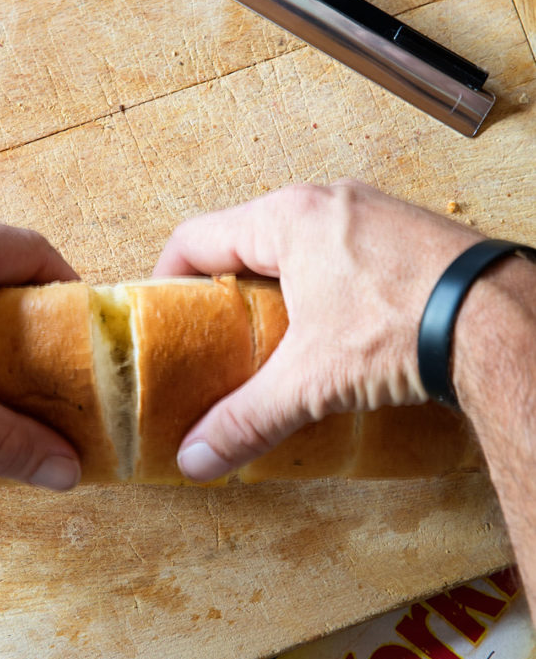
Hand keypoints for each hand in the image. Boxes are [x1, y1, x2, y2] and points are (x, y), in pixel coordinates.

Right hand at [153, 181, 479, 481]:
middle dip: (226, 286)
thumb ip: (247, 418)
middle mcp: (326, 202)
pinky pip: (342, 248)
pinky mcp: (404, 234)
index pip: (197, 237)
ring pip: (299, 242)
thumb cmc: (404, 324)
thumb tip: (197, 456)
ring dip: (279, 285)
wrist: (497, 317)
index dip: (168, 276)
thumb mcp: (311, 379)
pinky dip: (325, 283)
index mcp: (286, 218)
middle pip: (247, 238)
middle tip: (218, 334)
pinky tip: (337, 327)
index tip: (162, 312)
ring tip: (276, 337)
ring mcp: (370, 212)